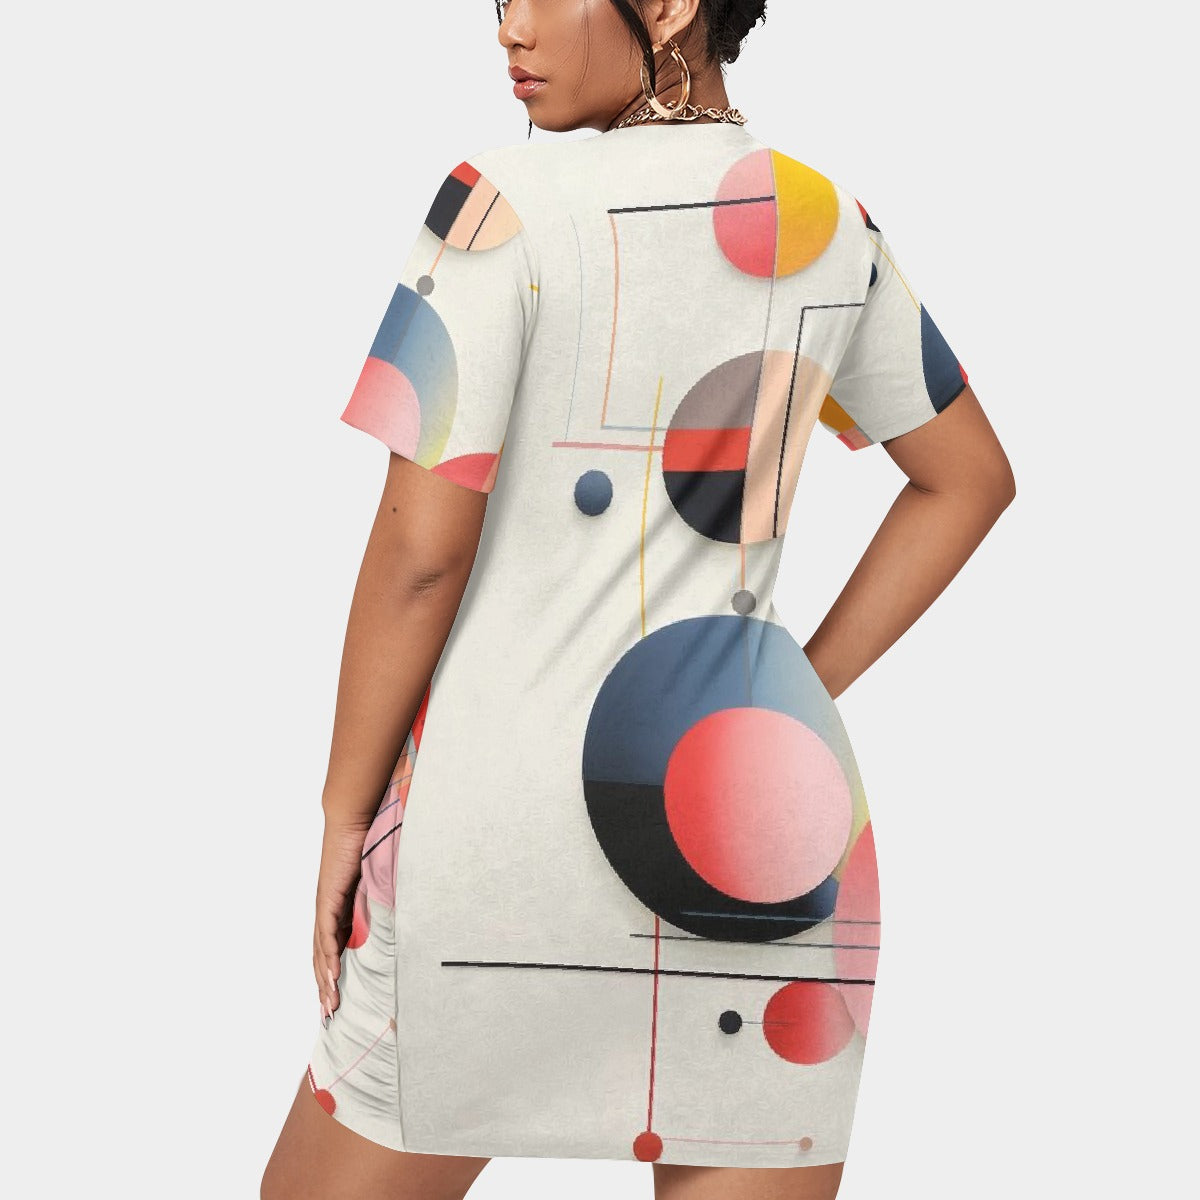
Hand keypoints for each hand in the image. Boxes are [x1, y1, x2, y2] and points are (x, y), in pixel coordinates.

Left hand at [313, 818, 369, 1024]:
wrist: (353, 821)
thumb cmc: (366, 844)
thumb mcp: (376, 881)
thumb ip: (381, 900)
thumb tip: (401, 915)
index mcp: (339, 910)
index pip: (332, 949)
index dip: (332, 975)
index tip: (337, 998)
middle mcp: (328, 912)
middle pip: (322, 956)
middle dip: (325, 986)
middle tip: (330, 1013)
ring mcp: (326, 906)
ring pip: (322, 951)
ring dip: (325, 979)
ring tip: (330, 1003)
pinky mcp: (329, 898)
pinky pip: (328, 933)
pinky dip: (330, 956)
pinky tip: (332, 975)